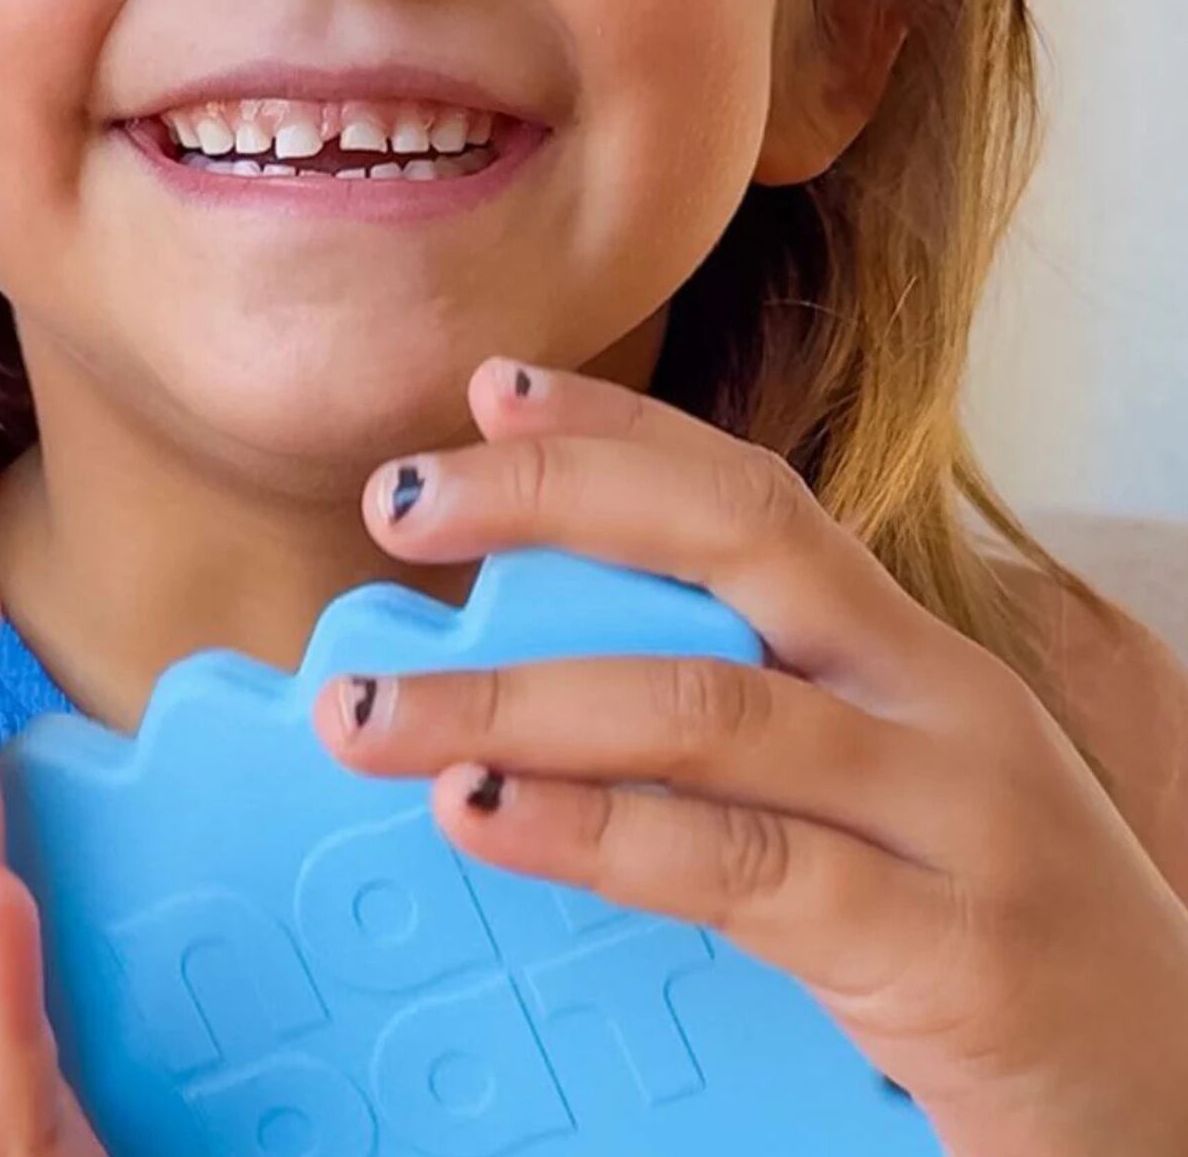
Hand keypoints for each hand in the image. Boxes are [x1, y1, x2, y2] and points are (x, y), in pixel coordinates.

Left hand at [313, 357, 1187, 1156]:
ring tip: (369, 713)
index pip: (753, 492)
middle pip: (734, 542)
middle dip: (553, 502)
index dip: (619, 430)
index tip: (492, 391)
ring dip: (517, 699)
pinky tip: (484, 818)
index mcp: (902, 653)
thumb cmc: (980, 932)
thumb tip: (534, 701)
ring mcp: (953, 815)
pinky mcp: (951, 951)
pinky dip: (598, 833)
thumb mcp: (867, 797)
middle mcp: (934, 699)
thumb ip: (735, 734)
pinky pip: (740, 864)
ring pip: (708, 705)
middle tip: (395, 499)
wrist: (1175, 1111)